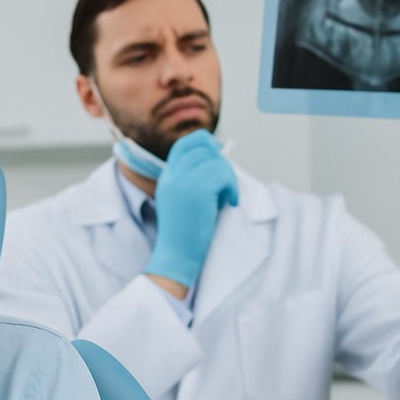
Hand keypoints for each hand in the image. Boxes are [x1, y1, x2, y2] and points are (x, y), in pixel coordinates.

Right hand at [144, 130, 238, 295]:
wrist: (177, 255)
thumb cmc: (185, 233)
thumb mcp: (182, 200)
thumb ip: (192, 180)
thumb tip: (219, 164)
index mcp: (167, 177)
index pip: (185, 144)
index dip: (205, 144)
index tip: (219, 157)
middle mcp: (172, 175)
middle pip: (202, 147)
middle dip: (221, 162)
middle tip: (226, 184)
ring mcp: (182, 181)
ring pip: (215, 161)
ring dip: (229, 177)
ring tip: (228, 197)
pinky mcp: (197, 190)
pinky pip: (222, 175)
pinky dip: (232, 187)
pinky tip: (231, 202)